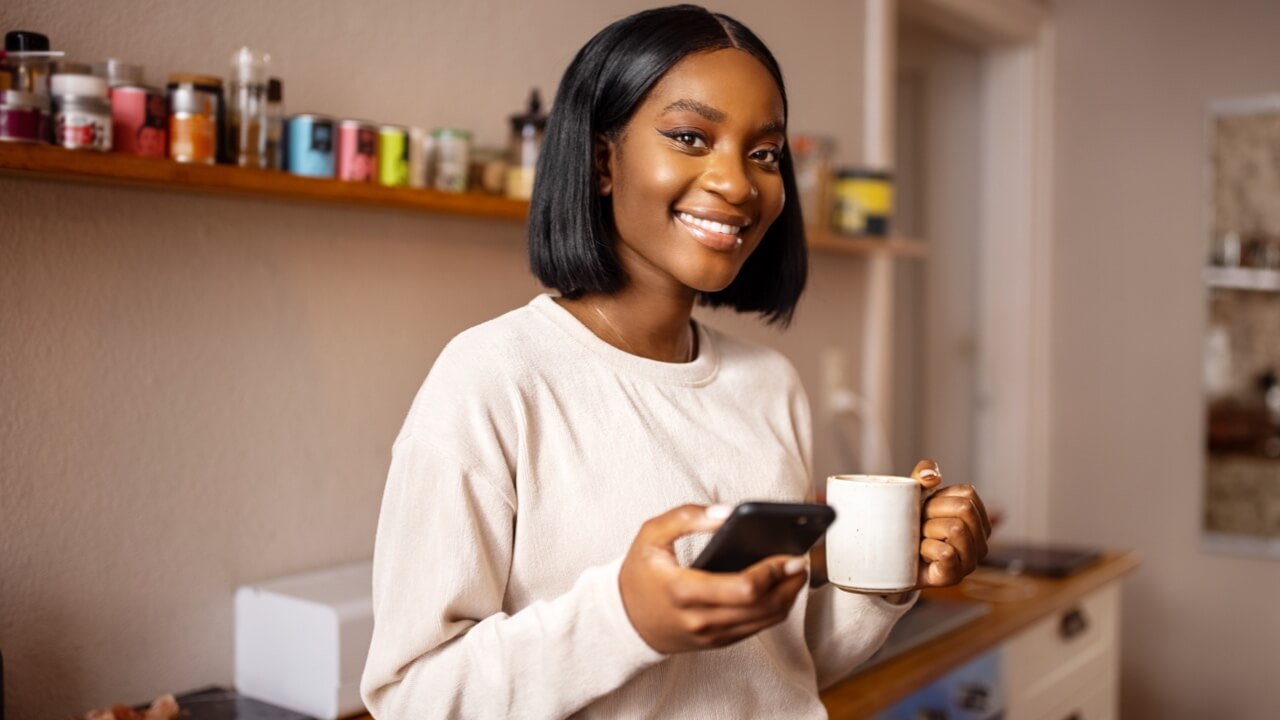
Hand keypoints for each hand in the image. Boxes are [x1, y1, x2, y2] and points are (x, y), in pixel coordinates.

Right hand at [618, 504, 809, 653]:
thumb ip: (688, 517)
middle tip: (800, 560)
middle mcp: (700, 619)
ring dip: (789, 597)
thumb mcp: (651, 534)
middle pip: (763, 607)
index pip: (744, 589)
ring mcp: (711, 635)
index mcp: (684, 590)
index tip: (788, 554)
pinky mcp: (718, 642)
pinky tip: (780, 588)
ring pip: (766, 621)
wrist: (625, 619)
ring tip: (795, 572)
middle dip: (789, 583)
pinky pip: (757, 628)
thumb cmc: (640, 573)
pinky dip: (775, 608)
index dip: (773, 572)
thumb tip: (729, 513)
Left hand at [913, 460, 991, 587]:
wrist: (888, 558)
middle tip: (920, 526)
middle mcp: (981, 542)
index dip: (940, 498)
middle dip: (932, 512)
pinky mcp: (954, 577)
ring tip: (920, 540)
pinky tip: (920, 555)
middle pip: (964, 509)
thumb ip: (923, 474)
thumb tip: (933, 477)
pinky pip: (946, 552)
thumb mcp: (913, 493)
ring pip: (956, 528)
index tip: (927, 510)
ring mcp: (970, 562)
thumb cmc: (908, 525)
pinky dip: (926, 549)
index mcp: (978, 520)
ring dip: (927, 531)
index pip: (968, 494)